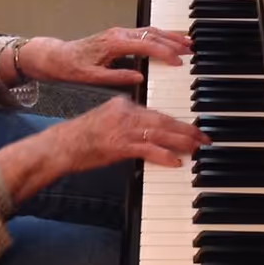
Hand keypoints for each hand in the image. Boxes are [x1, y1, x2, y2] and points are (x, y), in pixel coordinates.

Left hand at [19, 27, 191, 86]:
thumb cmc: (73, 67)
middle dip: (173, 41)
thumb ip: (116, 76)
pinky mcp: (119, 35)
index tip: (177, 62)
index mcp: (114, 43)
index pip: (146, 45)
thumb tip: (139, 76)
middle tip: (191, 50)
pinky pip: (144, 33)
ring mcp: (119, 33)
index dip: (163, 53)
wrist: (58, 57)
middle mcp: (119, 34)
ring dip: (170, 36)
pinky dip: (160, 36)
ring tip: (188, 43)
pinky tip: (169, 40)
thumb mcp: (92, 77)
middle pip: (152, 34)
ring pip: (150, 31)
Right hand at [50, 96, 208, 172]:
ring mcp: (123, 129)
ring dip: (181, 141)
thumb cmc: (80, 136)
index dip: (174, 120)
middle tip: (202, 136)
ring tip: (196, 147)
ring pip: (160, 133)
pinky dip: (164, 155)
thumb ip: (126, 120)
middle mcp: (125, 113)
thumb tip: (148, 132)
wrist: (61, 146)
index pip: (155, 110)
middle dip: (186, 129)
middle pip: (163, 120)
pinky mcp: (120, 146)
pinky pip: (149, 150)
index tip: (188, 126)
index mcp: (121, 103)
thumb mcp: (105, 119)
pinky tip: (175, 161)